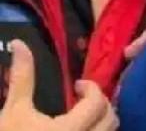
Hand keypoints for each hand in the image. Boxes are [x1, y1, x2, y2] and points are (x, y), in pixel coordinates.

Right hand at [0, 41, 117, 130]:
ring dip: (102, 122)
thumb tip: (20, 44)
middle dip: (102, 105)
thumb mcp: (13, 109)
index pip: (98, 102)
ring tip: (84, 116)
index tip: (78, 85)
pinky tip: (81, 130)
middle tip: (85, 99)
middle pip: (110, 120)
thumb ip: (22, 77)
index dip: (92, 88)